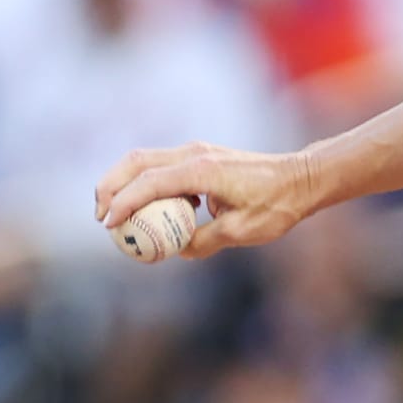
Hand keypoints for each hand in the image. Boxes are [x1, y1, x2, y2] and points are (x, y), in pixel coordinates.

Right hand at [95, 143, 315, 258]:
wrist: (301, 179)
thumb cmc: (277, 205)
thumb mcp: (241, 231)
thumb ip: (204, 241)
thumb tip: (176, 251)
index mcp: (203, 170)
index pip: (150, 183)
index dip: (124, 203)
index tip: (109, 224)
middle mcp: (195, 154)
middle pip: (136, 162)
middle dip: (110, 186)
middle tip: (101, 217)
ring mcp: (197, 151)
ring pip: (145, 160)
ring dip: (124, 183)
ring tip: (114, 214)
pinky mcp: (201, 156)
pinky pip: (162, 167)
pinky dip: (146, 183)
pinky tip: (147, 210)